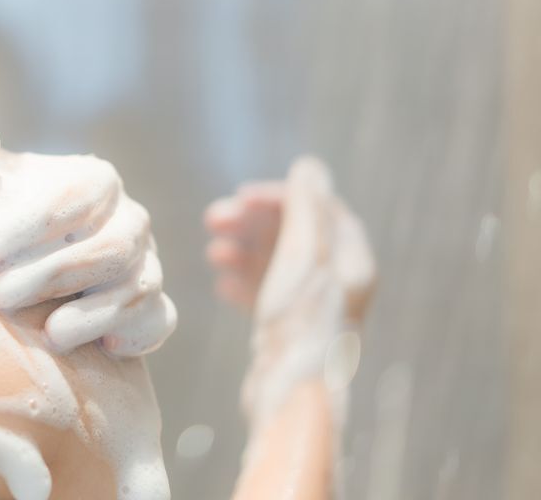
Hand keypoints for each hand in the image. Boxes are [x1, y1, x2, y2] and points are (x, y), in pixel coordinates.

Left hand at [0, 115, 174, 359]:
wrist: (17, 268)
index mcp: (94, 180)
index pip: (70, 198)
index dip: (25, 226)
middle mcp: (128, 220)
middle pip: (106, 248)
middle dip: (51, 275)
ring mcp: (146, 264)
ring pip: (134, 287)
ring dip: (92, 313)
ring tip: (48, 334)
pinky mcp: (152, 309)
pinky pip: (158, 320)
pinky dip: (137, 333)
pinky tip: (105, 348)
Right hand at [208, 157, 375, 433]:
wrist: (289, 395)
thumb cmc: (299, 324)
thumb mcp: (302, 255)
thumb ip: (306, 208)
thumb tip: (310, 166)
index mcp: (350, 261)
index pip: (318, 209)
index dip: (279, 197)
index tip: (240, 197)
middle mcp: (338, 283)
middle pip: (293, 234)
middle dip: (252, 223)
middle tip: (212, 220)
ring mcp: (314, 309)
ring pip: (276, 264)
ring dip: (243, 250)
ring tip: (212, 252)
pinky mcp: (292, 331)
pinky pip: (267, 294)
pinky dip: (244, 282)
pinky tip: (221, 285)